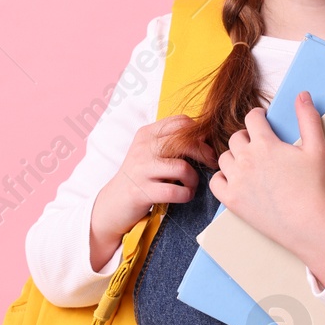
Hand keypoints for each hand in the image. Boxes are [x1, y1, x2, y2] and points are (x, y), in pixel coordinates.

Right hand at [90, 115, 218, 270]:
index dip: (200, 133)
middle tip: (211, 165)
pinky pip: (175, 191)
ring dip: (194, 179)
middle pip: (186, 142)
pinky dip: (186, 195)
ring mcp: (141, 169)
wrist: (114, 202)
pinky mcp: (141, 191)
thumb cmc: (140, 177)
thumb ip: (172, 142)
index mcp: (147, 133)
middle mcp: (143, 148)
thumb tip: (206, 139)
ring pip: (183, 168)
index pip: (181, 122)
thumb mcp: (150, 152)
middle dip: (205, 154)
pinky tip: (185, 196)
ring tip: (192, 185)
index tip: (206, 147)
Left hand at [208, 91, 324, 285]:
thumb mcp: (317, 149)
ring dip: (235, 157)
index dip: (258, 116)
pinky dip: (223, 178)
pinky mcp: (231, 200)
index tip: (262, 120)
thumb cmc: (315, 187)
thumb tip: (302, 94)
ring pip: (224, 158)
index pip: (252, 118)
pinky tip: (237, 180)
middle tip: (259, 146)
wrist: (308, 225)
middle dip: (246, 137)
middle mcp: (246, 159)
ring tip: (249, 164)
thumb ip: (308, 119)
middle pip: (236, 138)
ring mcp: (236, 181)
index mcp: (265, 144)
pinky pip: (216, 182)